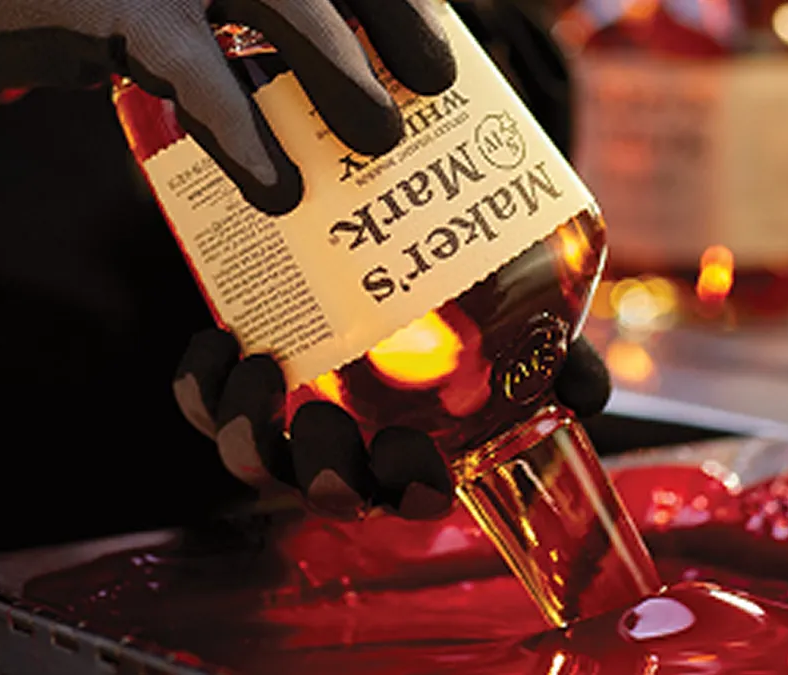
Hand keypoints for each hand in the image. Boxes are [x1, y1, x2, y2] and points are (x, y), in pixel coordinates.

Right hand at [0, 0, 456, 214]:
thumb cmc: (112, 2)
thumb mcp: (189, 4)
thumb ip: (256, 24)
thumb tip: (346, 89)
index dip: (401, 5)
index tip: (443, 54)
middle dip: (394, 23)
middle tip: (436, 87)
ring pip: (282, 5)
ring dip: (338, 75)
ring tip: (378, 143)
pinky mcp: (116, 10)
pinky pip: (196, 75)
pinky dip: (243, 133)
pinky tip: (276, 188)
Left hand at [173, 327, 612, 520]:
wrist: (379, 246)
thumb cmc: (455, 307)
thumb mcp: (515, 327)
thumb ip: (553, 359)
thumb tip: (587, 393)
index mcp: (412, 451)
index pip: (412, 496)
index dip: (411, 484)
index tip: (415, 444)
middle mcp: (348, 447)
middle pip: (327, 492)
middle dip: (322, 471)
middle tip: (322, 417)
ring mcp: (286, 420)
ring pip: (252, 461)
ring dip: (244, 431)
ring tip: (258, 368)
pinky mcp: (235, 383)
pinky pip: (200, 405)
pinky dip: (200, 383)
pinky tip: (221, 339)